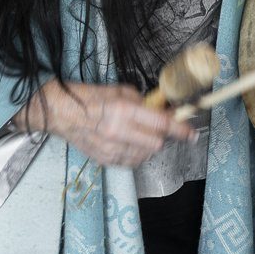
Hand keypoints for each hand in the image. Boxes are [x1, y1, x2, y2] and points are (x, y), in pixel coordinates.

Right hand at [12, 78, 196, 166]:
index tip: (192, 133)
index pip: (160, 123)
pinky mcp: (105, 160)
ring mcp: (111, 149)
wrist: (62, 113)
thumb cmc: (90, 97)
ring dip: (150, 146)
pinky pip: (131, 162)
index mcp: (123, 110)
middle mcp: (118, 132)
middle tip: (162, 128)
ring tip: (142, 133)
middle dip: (163, 136)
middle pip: (156, 144)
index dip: (180, 129)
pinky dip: (137, 154)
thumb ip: (142, 101)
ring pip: (145, 155)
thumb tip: (162, 108)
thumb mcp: (120, 91)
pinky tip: (131, 142)